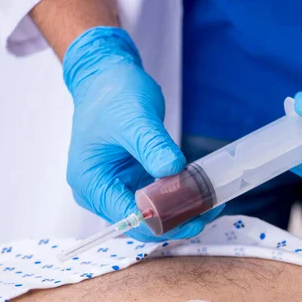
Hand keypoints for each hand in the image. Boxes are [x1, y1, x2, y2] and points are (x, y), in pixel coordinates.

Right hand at [63, 27, 221, 240]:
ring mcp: (117, 188)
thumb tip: (172, 170)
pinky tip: (201, 193)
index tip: (193, 219)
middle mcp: (101, 192)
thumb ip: (152, 146)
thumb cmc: (112, 95)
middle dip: (175, 221)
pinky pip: (158, 199)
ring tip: (210, 203)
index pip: (126, 218)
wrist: (107, 78)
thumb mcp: (135, 118)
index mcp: (91, 182)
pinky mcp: (133, 181)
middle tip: (207, 213)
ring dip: (180, 212)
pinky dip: (178, 198)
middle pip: (140, 223)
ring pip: (152, 214)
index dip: (161, 223)